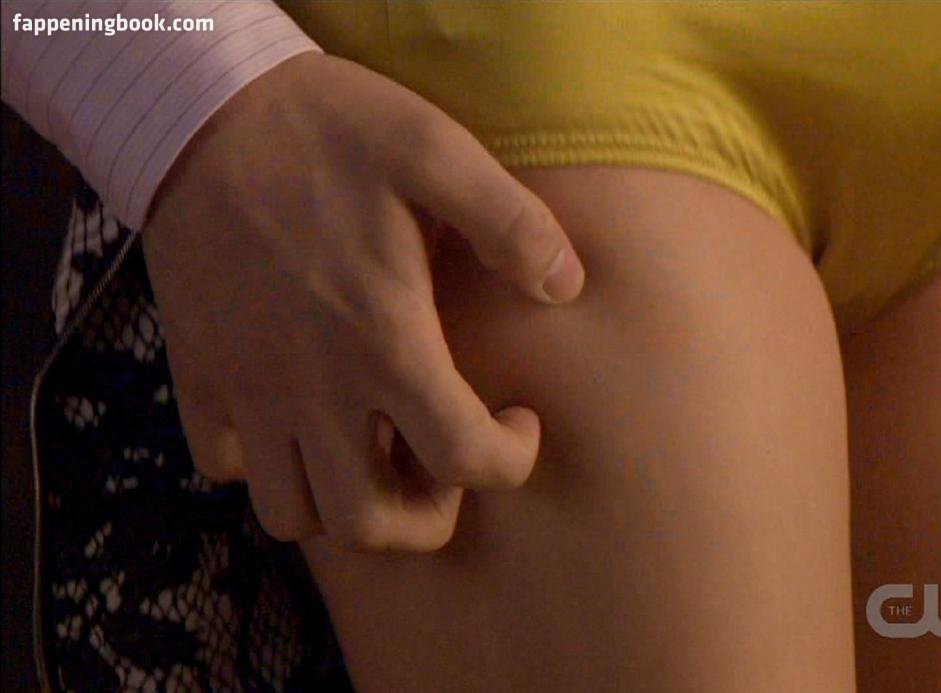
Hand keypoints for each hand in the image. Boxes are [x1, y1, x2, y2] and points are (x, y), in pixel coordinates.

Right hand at [141, 52, 584, 551]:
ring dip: (344, 502)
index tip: (519, 416)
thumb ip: (511, 224)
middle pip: (370, 525)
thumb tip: (566, 285)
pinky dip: (266, 463)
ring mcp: (246, 389)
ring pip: (291, 515)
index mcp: (383, 341)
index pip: (464, 460)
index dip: (511, 458)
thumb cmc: (329, 129)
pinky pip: (224, 464)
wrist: (201, 108)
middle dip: (426, 515)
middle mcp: (312, 387)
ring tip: (376, 447)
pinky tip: (300, 413)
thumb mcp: (435, 151)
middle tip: (445, 457)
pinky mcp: (197, 374)